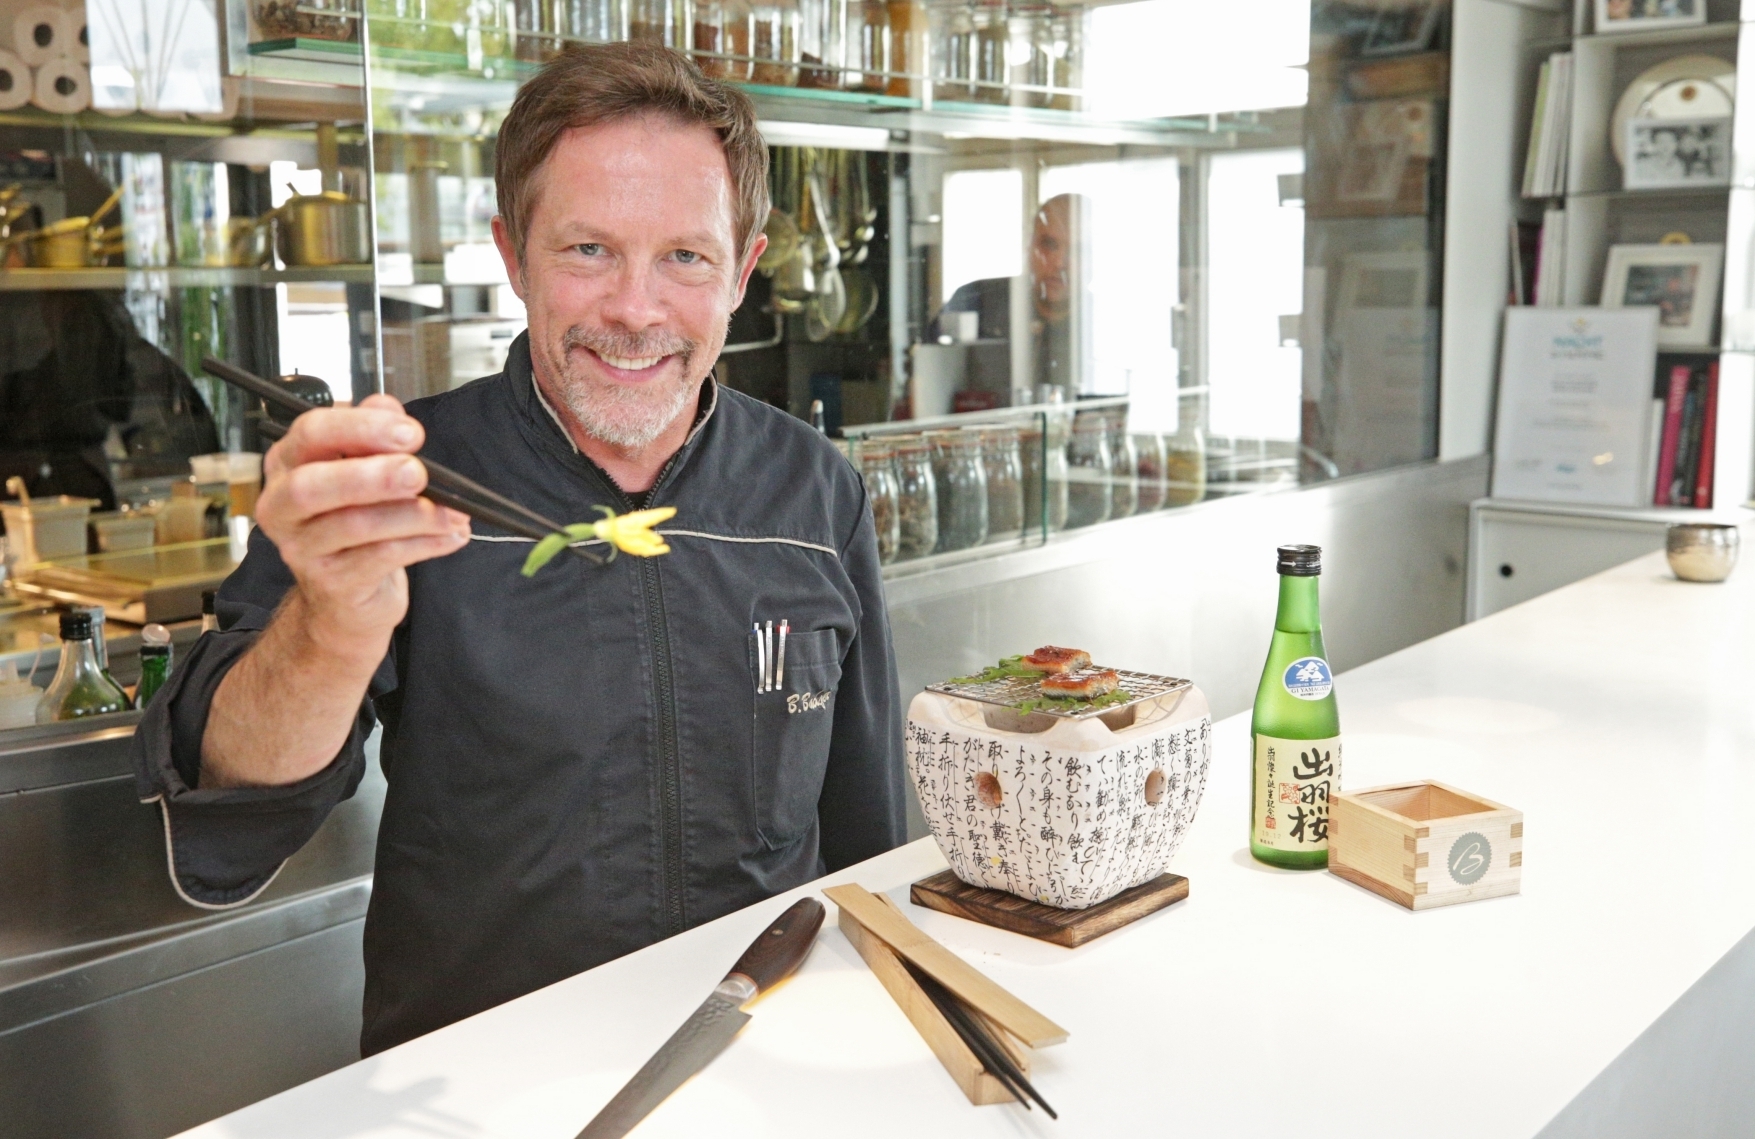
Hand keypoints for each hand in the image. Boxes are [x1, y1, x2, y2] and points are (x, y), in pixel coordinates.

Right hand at [255, 394, 469, 653]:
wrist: (346, 596)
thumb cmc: (355, 522)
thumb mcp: (364, 470)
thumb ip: (374, 436)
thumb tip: (389, 407)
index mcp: (289, 463)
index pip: (312, 433)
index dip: (361, 428)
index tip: (410, 433)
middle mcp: (283, 505)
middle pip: (312, 485)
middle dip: (371, 476)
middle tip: (416, 473)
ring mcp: (302, 548)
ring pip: (355, 525)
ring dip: (413, 515)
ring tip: (453, 513)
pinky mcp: (331, 582)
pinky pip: (381, 558)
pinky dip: (424, 544)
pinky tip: (451, 536)